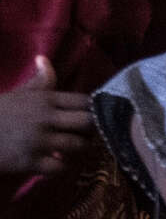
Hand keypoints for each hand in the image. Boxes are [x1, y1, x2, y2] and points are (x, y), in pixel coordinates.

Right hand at [0, 57, 93, 176]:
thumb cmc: (0, 112)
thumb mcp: (20, 92)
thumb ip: (39, 79)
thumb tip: (43, 59)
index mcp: (47, 99)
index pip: (83, 101)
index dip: (94, 107)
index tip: (96, 113)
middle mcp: (47, 118)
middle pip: (86, 122)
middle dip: (93, 128)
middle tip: (91, 133)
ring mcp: (39, 141)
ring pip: (75, 145)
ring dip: (80, 148)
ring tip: (78, 148)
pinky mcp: (29, 161)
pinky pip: (57, 167)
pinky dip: (63, 166)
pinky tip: (60, 163)